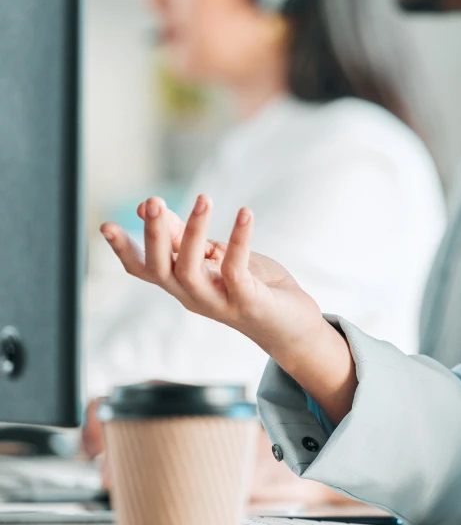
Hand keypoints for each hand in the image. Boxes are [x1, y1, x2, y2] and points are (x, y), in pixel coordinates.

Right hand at [99, 195, 324, 359]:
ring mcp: (218, 302)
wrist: (292, 325)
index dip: (123, 250)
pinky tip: (245, 214)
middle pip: (161, 269)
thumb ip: (186, 238)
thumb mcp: (216, 258)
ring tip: (203, 199)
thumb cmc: (253, 286)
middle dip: (153, 234)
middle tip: (151, 201)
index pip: (144, 270)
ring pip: (190, 270)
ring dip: (193, 232)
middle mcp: (193, 296)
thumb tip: (150, 207)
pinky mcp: (247, 302)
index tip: (104, 226)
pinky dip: (239, 240)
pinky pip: (235, 270)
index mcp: (183, 285)